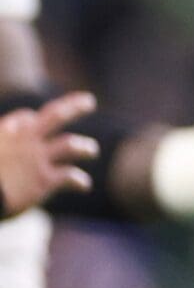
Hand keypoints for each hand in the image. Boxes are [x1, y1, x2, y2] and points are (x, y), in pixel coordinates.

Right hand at [0, 92, 96, 216]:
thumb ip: (0, 146)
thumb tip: (3, 141)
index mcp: (6, 132)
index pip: (26, 117)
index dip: (31, 118)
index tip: (34, 119)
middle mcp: (26, 140)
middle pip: (56, 115)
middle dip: (75, 107)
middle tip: (89, 102)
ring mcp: (38, 158)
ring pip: (71, 145)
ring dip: (85, 147)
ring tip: (91, 150)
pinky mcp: (45, 180)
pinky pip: (70, 176)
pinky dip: (80, 181)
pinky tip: (84, 186)